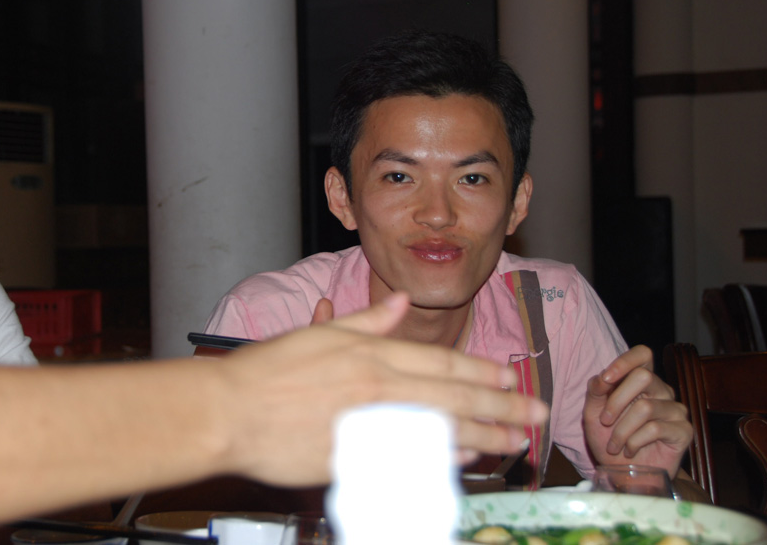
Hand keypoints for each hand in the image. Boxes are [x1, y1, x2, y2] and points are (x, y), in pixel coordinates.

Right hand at [219, 293, 549, 484]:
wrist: (229, 413)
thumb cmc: (268, 370)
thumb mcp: (320, 333)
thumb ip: (367, 320)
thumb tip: (399, 302)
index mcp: (372, 356)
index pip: (442, 364)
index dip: (483, 373)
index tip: (511, 380)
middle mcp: (379, 390)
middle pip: (455, 400)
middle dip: (503, 408)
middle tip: (537, 416)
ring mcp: (371, 429)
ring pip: (442, 434)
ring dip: (485, 438)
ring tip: (516, 443)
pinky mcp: (358, 462)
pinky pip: (411, 464)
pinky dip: (442, 463)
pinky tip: (465, 462)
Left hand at [583, 345, 691, 476]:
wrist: (625, 473)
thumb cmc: (610, 440)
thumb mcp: (593, 413)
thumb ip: (596, 391)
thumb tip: (602, 377)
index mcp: (642, 381)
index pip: (642, 355)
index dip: (624, 362)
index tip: (606, 380)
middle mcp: (662, 391)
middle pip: (644, 376)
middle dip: (616, 401)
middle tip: (604, 422)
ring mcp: (675, 410)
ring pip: (645, 407)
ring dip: (622, 429)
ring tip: (615, 444)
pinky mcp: (683, 431)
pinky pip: (655, 428)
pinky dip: (634, 441)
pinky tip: (630, 450)